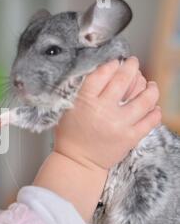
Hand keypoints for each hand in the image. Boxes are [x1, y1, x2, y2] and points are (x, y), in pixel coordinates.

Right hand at [53, 57, 161, 171]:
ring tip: (150, 85)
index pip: (101, 74)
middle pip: (123, 81)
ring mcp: (119, 125)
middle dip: (131, 67)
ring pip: (143, 99)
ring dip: (150, 88)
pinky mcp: (130, 138)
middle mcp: (103, 111)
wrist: (78, 162)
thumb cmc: (71, 134)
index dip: (111, 65)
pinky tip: (154, 106)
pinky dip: (155, 111)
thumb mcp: (68, 109)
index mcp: (85, 102)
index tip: (115, 62)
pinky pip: (150, 121)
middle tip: (133, 63)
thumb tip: (102, 71)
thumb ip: (82, 92)